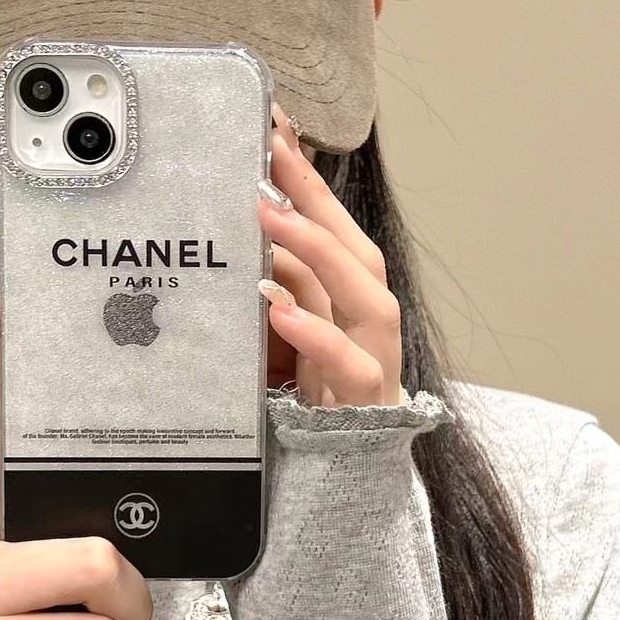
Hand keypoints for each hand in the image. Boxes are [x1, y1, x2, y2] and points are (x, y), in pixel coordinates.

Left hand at [258, 105, 404, 407]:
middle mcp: (368, 327)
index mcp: (349, 306)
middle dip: (316, 199)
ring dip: (320, 251)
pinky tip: (276, 305)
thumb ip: (278, 291)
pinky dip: (314, 332)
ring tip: (270, 215)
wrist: (343, 492)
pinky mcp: (366, 406)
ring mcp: (373, 364)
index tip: (273, 127)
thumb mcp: (285, 342)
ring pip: (368, 298)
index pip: (334, 232)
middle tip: (270, 150)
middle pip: (356, 252)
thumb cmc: (310, 408)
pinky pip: (350, 365)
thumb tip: (246, 239)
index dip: (307, 180)